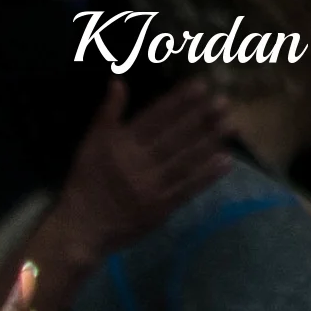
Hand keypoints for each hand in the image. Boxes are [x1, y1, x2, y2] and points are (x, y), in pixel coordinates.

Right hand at [54, 80, 233, 260]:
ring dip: (209, 142)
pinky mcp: (159, 209)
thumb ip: (107, 113)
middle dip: (200, 118)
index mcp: (122, 145)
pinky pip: (186, 189)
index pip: (155, 118)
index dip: (179, 102)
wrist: (80, 229)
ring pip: (184, 161)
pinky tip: (225, 162)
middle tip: (224, 102)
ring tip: (231, 126)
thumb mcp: (89, 144)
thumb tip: (118, 81)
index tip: (201, 86)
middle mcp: (138, 163)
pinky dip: (206, 176)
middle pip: (174, 137)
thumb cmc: (84, 184)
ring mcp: (151, 187)